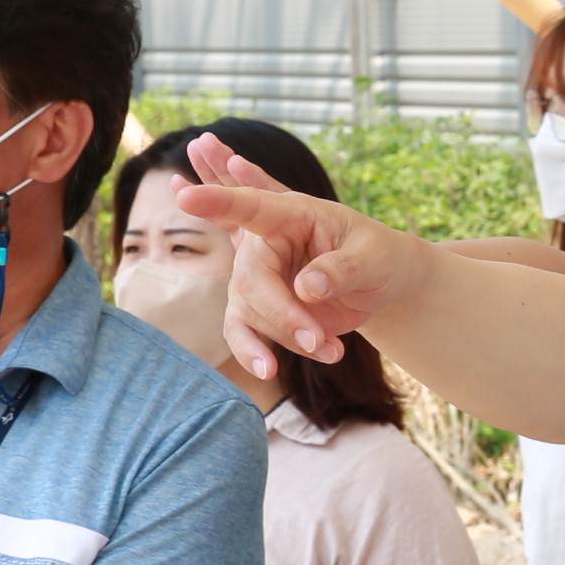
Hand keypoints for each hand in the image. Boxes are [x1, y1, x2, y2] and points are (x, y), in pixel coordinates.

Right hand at [177, 134, 421, 376]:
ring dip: (285, 336)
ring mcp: (258, 277)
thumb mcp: (372, 255)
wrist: (379, 282)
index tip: (185, 198)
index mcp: (291, 214)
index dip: (218, 201)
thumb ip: (342, 268)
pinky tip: (268, 367)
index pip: (251, 205)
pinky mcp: (260, 309)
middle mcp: (265, 244)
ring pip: (248, 312)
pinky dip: (256, 353)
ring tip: (332, 350)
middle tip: (317, 340)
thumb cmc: (376, 255)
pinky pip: (243, 333)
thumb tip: (306, 288)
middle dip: (280, 313)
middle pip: (250, 278)